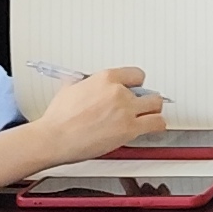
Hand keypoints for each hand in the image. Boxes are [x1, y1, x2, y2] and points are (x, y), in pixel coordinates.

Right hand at [32, 66, 166, 165]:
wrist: (55, 137)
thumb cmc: (59, 118)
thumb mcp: (69, 88)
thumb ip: (82, 83)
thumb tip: (82, 82)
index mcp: (106, 78)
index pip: (136, 74)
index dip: (136, 84)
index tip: (135, 89)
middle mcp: (119, 92)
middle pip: (149, 92)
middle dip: (146, 99)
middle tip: (141, 106)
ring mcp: (126, 110)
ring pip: (156, 106)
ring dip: (153, 112)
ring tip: (148, 117)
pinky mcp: (129, 129)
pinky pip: (156, 124)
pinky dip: (157, 126)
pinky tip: (153, 127)